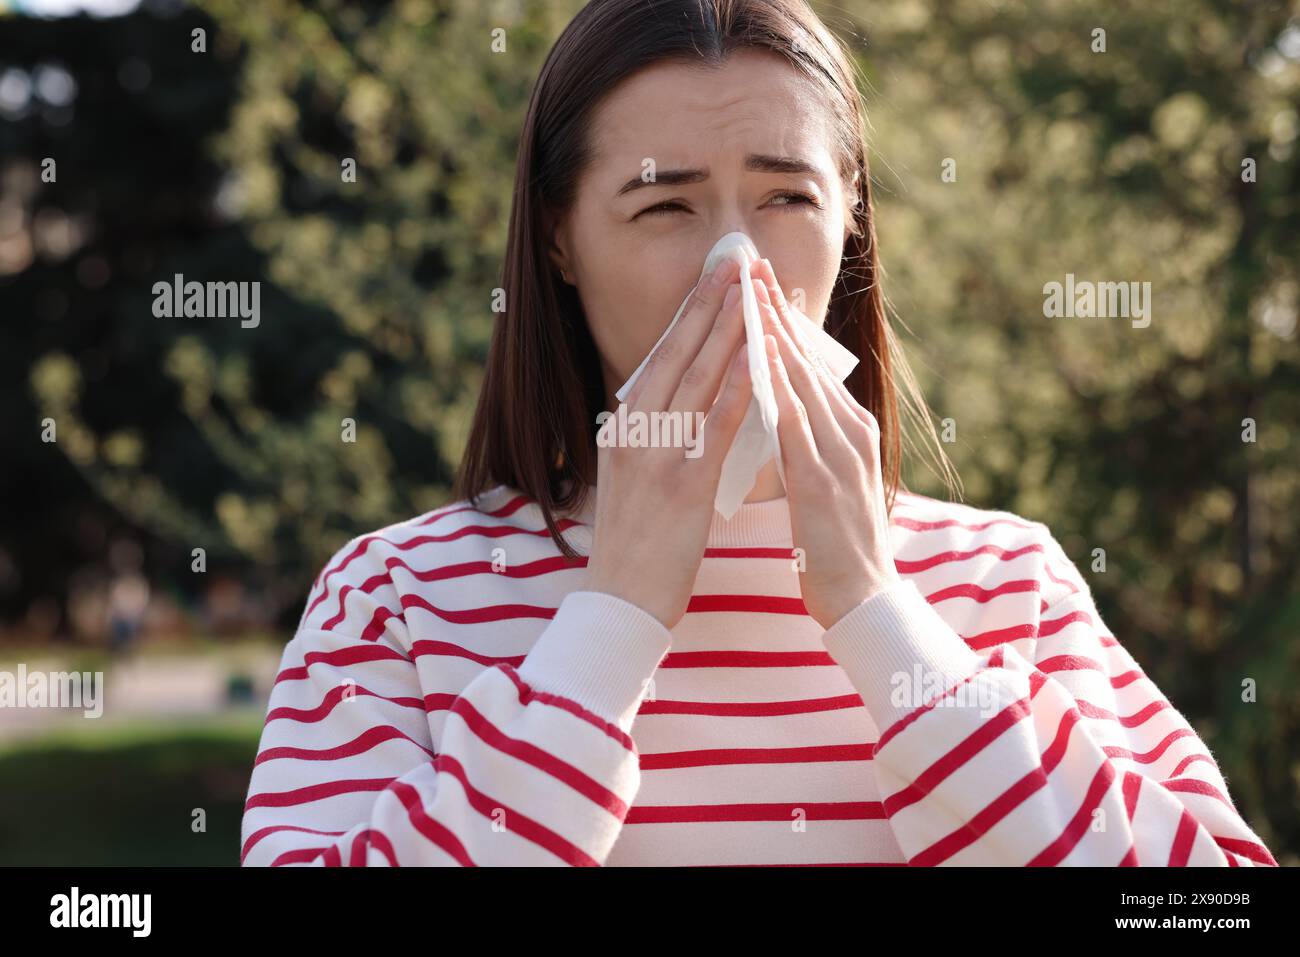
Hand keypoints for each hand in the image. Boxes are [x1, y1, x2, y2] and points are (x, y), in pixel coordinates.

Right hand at [585, 257, 752, 629]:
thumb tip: (674, 405)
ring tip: (750, 291)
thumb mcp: (631, 479)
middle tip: (733, 263)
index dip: (688, 316)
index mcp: (623, 428)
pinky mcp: (684, 483)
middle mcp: (635, 431)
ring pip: (698, 379)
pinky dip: (738, 388)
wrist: (621, 601)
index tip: (710, 280)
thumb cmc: (634, 546)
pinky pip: (716, 425)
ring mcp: (657, 455)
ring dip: (727, 332)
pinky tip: (757, 358)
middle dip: (707, 305)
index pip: (660, 359)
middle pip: (677, 355)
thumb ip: (650, 439)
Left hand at [747, 257, 901, 629]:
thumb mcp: (825, 481)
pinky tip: (755, 357)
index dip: (783, 323)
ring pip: (800, 380)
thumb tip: (783, 411)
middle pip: (805, 359)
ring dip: (772, 334)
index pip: (809, 366)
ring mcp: (838, 451)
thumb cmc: (835, 547)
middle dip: (776, 310)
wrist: (862, 599)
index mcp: (846, 430)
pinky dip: (774, 385)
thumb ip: (809, 443)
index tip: (760, 284)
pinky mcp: (823, 477)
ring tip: (749, 290)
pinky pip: (794, 421)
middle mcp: (847, 430)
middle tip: (751, 264)